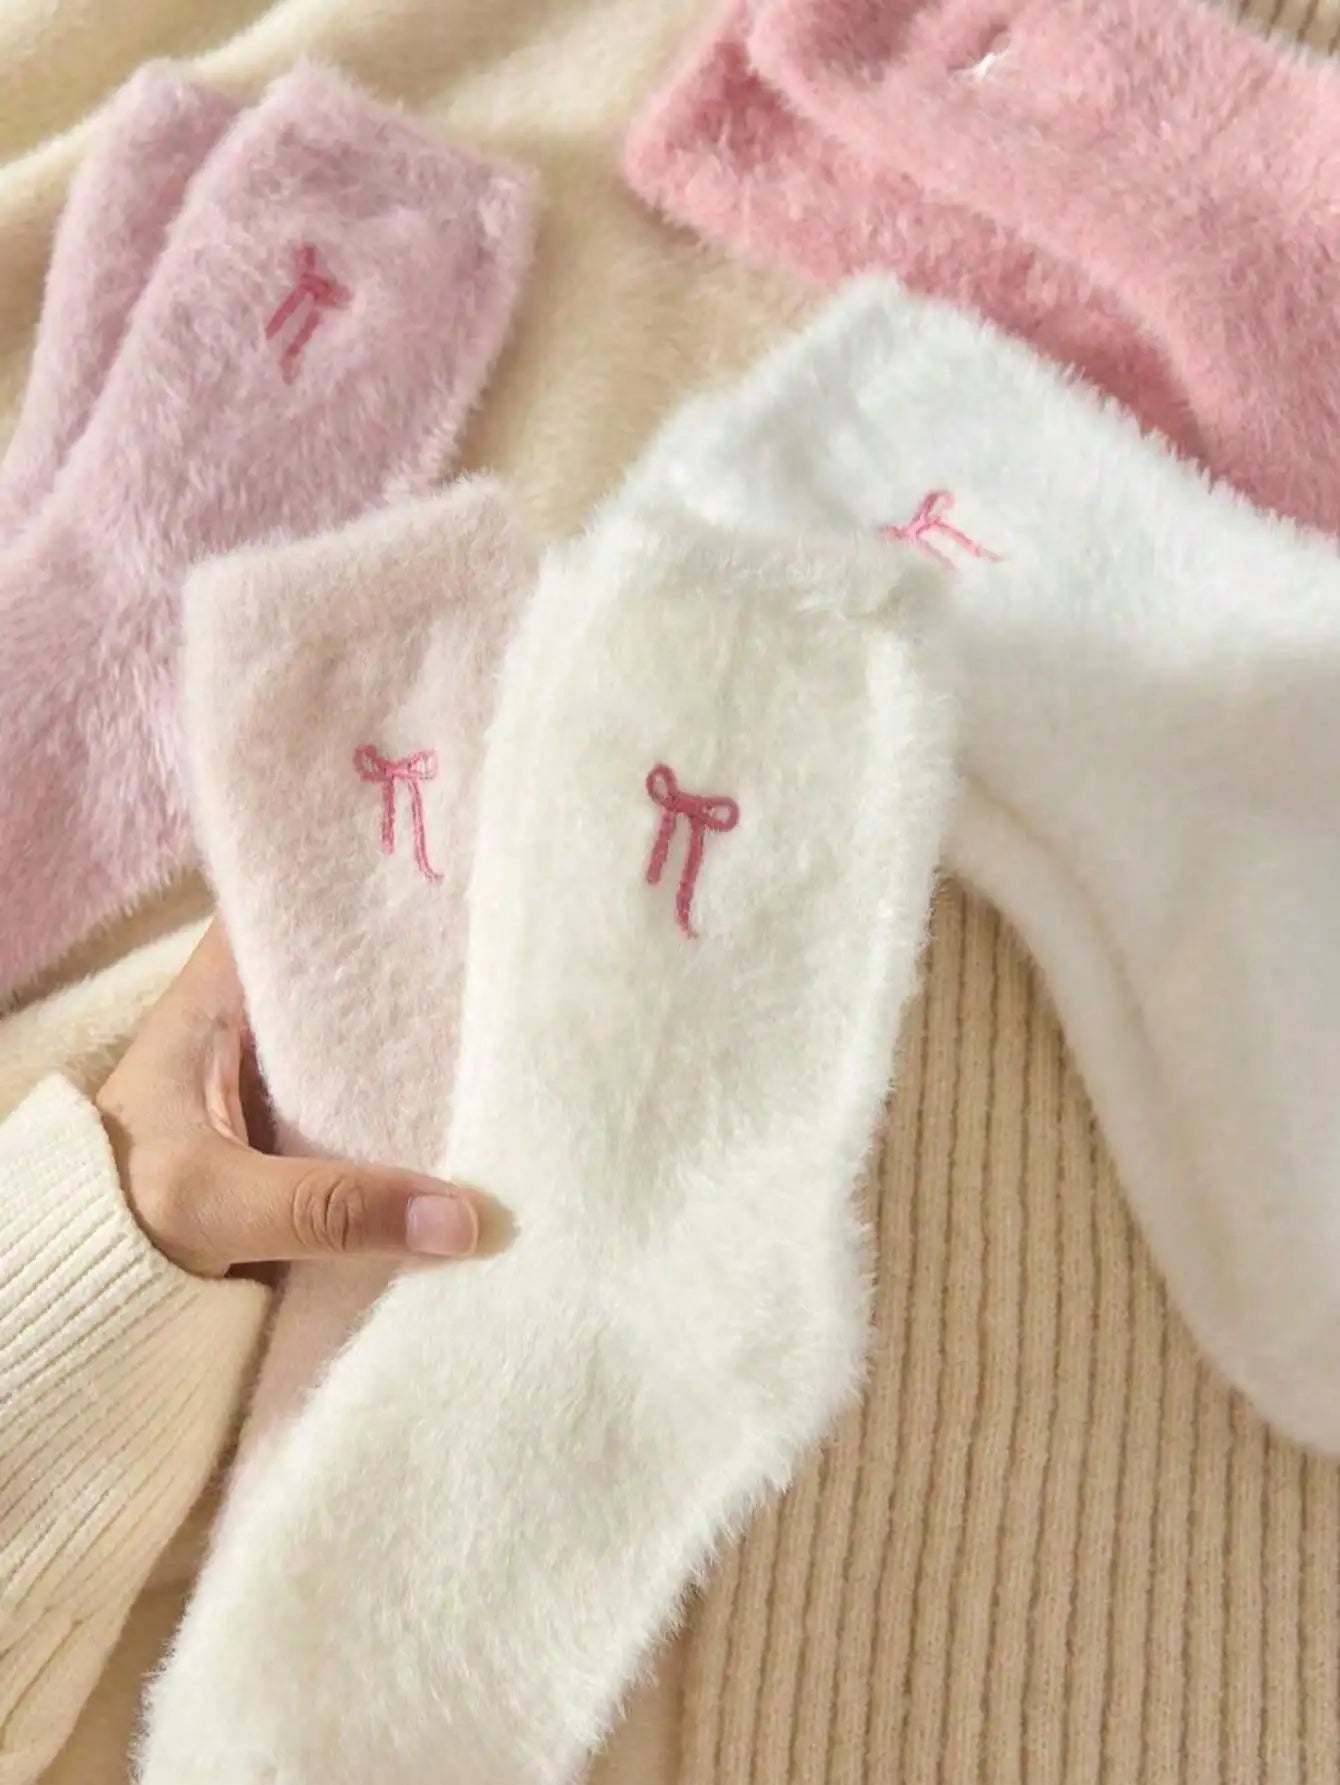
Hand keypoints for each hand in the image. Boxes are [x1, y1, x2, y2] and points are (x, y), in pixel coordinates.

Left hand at [95, 921, 478, 1276]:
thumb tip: (465, 1219)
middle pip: (347, 981)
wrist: (70, 1297)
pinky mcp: (297, 1146)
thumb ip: (332, 1209)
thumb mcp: (219, 1202)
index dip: (361, 894)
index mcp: (216, 998)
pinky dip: (412, 1122)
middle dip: (419, 981)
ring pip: (364, 1051)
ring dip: (424, 1057)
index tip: (445, 892)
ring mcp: (277, 1087)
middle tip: (505, 974)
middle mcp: (252, 1027)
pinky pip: (367, 1117)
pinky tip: (475, 1121)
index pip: (293, 914)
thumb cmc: (117, 1214)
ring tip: (509, 1040)